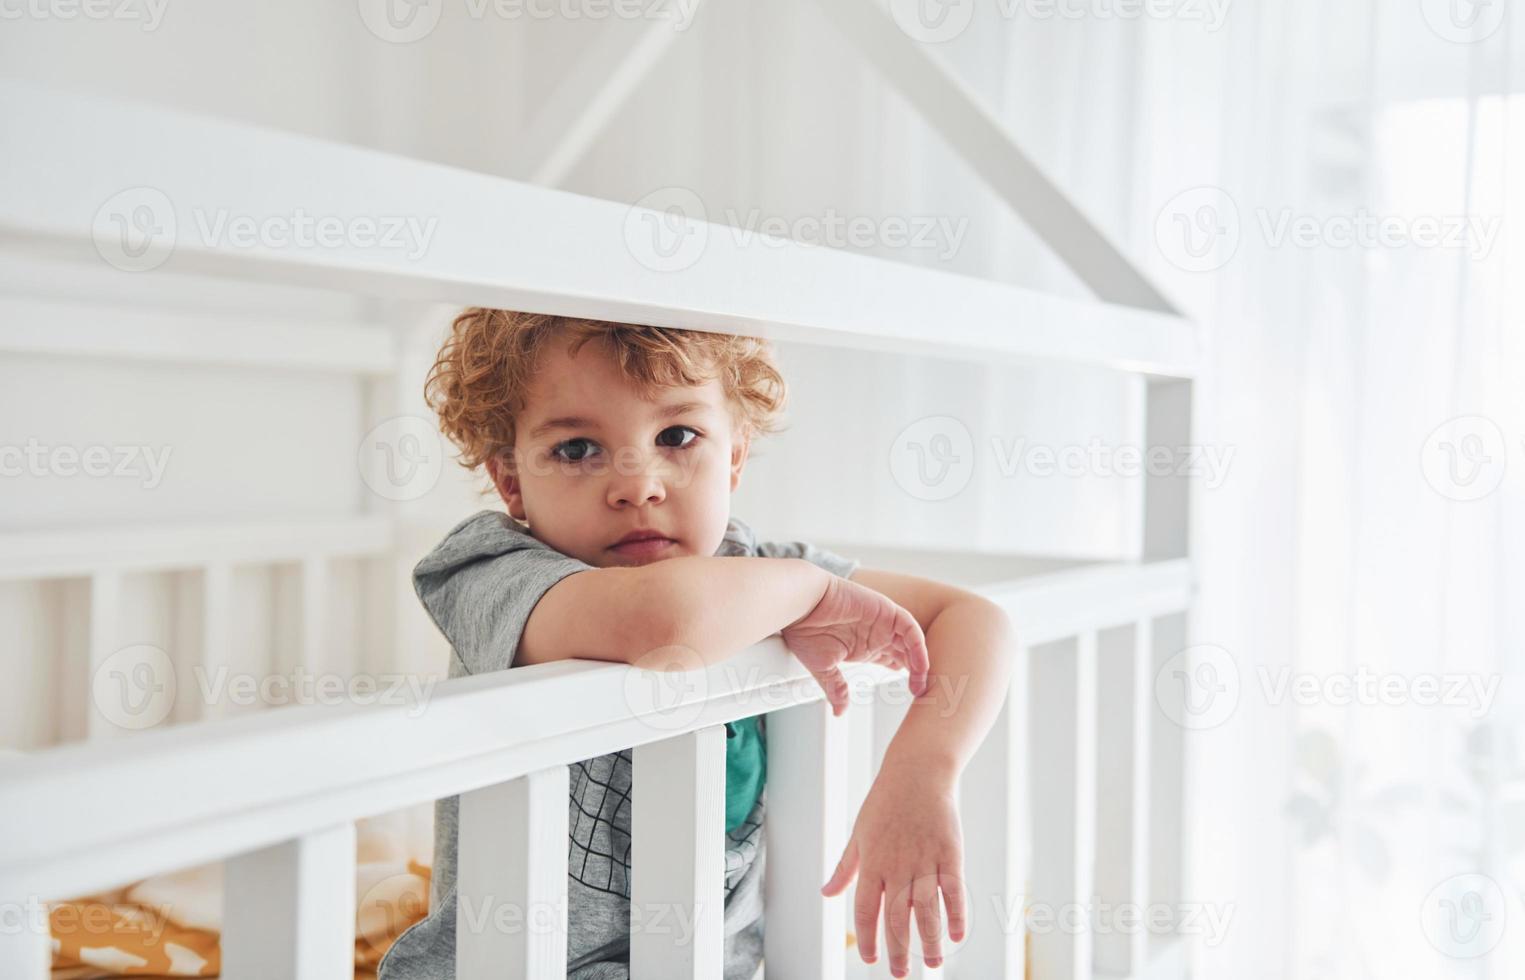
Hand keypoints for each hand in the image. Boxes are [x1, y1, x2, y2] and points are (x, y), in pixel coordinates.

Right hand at [780, 574, 929, 715]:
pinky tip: (918, 665)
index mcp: (864, 647)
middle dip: (918, 674)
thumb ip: (836, 689)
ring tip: (920, 685)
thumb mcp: (823, 668)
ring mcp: (882, 623)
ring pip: (912, 644)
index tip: (912, 696)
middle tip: (923, 694)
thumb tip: (838, 711)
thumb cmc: (805, 630)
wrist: (801, 606)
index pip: (894, 662)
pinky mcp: (886, 611)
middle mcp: (876, 635)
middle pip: (907, 654)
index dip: (906, 677)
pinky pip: (910, 629)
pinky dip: (918, 647)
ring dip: (920, 664)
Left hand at [821, 760, 965, 975]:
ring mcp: (925, 861)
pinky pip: (953, 890)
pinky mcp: (950, 854)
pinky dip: (956, 914)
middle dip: (899, 949)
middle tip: (900, 974)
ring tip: (933, 963)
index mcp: (872, 863)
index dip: (868, 938)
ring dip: (929, 940)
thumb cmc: (885, 803)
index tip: (871, 959)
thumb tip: (826, 893)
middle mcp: (898, 866)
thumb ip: (845, 868)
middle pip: (897, 917)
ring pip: (927, 910)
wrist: (918, 773)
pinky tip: (956, 935)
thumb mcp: (858, 834)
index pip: (867, 910)